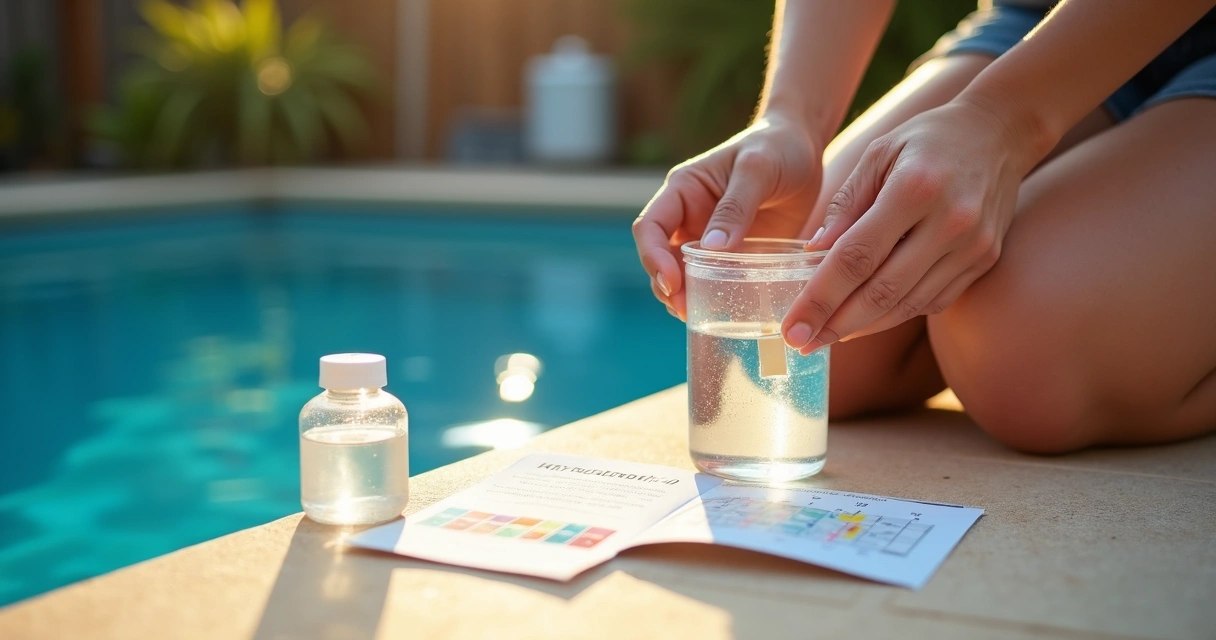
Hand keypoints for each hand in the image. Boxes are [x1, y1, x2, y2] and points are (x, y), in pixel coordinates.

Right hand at [633, 115, 823, 318]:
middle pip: (661, 259)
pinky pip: (717, 282)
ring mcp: (710, 240)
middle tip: (684, 310)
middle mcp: (689, 218)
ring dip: (686, 298)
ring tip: (698, 318)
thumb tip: (712, 248)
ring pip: (685, 275)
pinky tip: (725, 313)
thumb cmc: (776, 147)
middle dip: (667, 287)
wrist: (803, 148)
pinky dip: (716, 299)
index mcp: (683, 191)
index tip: (671, 282)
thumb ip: (736, 206)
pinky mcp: (735, 255)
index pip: (650, 227)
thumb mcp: (757, 169)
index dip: (653, 256)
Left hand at [781, 99, 1038, 352]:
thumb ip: (845, 204)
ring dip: (863, 327)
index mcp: (914, 189)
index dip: (820, 298)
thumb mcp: (878, 153)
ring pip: (908, 305)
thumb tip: (812, 253)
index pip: (856, 257)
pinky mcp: (985, 260)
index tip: (792, 327)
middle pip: (882, 291)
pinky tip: (866, 320)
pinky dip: (896, 314)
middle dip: (836, 325)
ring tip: (827, 336)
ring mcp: (972, 246)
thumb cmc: (927, 139)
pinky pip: (932, 301)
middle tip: (802, 343)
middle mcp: (949, 223)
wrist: (1000, 132)